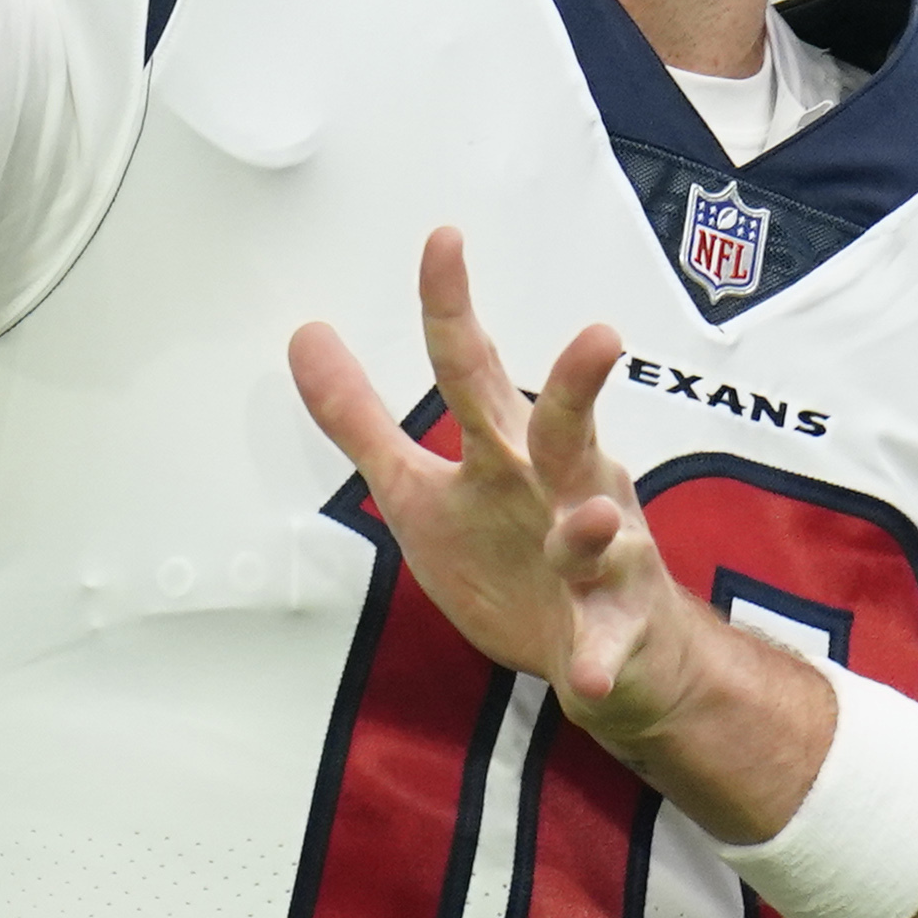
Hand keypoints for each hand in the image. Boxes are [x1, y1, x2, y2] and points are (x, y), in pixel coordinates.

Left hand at [288, 228, 716, 742]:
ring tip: (588, 519)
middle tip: (599, 336)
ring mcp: (596, 558)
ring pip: (600, 531)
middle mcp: (561, 488)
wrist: (608, 652)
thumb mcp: (421, 487)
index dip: (456, 309)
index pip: (476, 370)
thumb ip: (362, 420)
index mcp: (509, 450)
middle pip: (564, 428)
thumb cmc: (513, 553)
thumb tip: (305, 335)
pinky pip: (607, 643)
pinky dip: (601, 658)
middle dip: (578, 386)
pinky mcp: (613, 627)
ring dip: (594, 526)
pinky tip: (588, 677)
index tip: (442, 240)